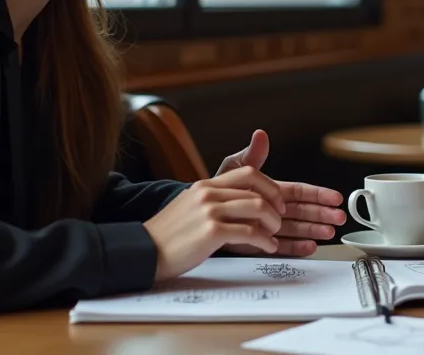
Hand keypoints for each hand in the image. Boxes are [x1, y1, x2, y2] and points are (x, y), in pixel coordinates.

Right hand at [143, 166, 285, 281]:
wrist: (145, 252)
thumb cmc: (169, 235)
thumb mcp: (191, 205)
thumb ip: (214, 198)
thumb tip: (243, 201)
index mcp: (205, 184)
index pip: (248, 172)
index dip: (269, 186)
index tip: (277, 201)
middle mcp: (208, 193)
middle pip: (257, 190)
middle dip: (276, 206)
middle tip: (279, 220)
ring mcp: (210, 211)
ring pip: (258, 208)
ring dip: (273, 224)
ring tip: (273, 236)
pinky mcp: (212, 232)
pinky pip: (251, 232)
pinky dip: (265, 241)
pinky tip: (267, 247)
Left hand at [216, 130, 347, 256]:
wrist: (198, 213)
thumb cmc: (217, 190)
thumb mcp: (234, 169)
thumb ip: (251, 157)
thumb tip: (260, 135)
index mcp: (272, 190)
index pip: (300, 192)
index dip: (319, 195)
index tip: (335, 198)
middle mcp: (272, 209)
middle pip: (303, 212)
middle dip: (322, 214)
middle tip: (339, 218)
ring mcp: (267, 226)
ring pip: (296, 229)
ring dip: (313, 231)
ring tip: (328, 233)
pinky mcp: (259, 242)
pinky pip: (280, 246)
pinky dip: (295, 247)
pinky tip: (309, 247)